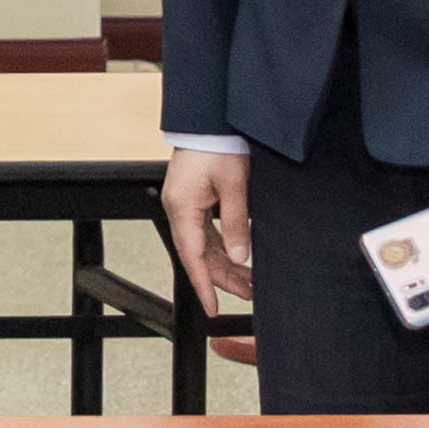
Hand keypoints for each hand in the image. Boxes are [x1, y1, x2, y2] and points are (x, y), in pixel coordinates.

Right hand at [161, 149, 254, 307]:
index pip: (192, 256)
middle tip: (249, 293)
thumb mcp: (234, 185)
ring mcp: (185, 205)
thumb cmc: (218, 145)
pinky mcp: (194, 200)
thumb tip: (240, 256)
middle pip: (199, 255)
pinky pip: (206, 233)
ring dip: (225, 264)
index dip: (204, 285)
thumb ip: (237, 223)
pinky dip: (223, 248)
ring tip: (249, 281)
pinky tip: (238, 259)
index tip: (213, 307)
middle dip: (223, 277)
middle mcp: (179, 210)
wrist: (210, 120)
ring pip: (204, 246)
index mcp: (182, 208)